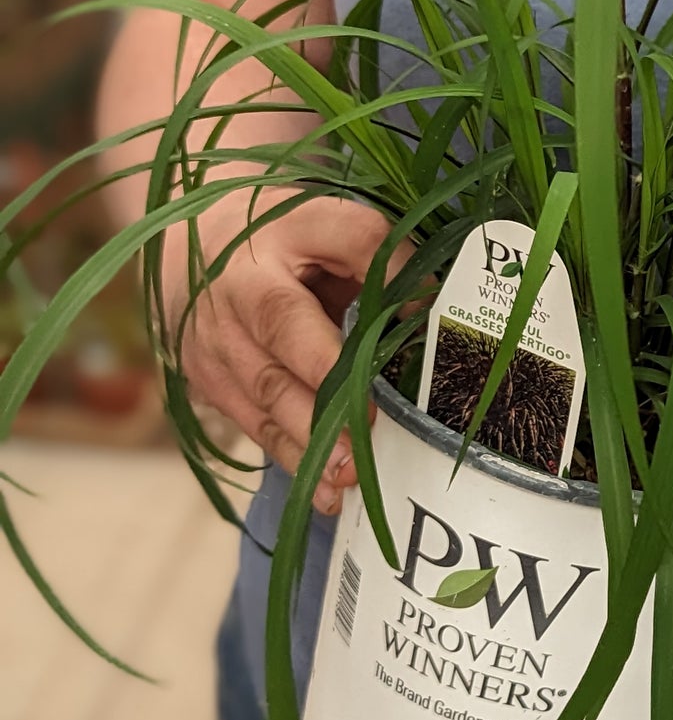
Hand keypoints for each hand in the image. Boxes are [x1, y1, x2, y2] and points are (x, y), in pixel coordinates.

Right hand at [162, 189, 401, 513]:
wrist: (192, 249)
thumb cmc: (288, 244)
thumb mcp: (333, 230)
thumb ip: (382, 260)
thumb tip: (434, 308)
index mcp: (290, 227)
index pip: (348, 235)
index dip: (386, 271)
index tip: (424, 308)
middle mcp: (242, 279)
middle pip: (286, 324)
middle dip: (329, 382)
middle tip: (372, 428)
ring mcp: (215, 334)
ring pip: (265, 387)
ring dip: (311, 436)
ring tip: (352, 472)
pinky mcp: (207, 380)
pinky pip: (252, 424)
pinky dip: (292, 458)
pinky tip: (327, 493)